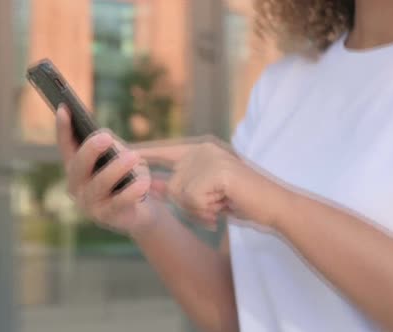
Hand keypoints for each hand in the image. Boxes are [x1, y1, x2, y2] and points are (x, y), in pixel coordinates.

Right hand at [56, 106, 160, 235]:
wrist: (140, 211)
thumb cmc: (126, 178)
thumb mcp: (118, 158)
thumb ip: (109, 148)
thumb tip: (105, 138)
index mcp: (76, 168)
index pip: (66, 146)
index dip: (63, 128)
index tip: (64, 108)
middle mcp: (77, 186)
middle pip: (79, 166)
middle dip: (91, 149)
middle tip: (106, 136)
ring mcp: (89, 204)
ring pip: (99, 184)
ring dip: (116, 169)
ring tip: (133, 157)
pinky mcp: (107, 218)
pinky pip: (119, 203)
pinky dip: (132, 192)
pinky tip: (143, 182)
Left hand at [136, 136, 280, 228]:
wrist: (275, 205)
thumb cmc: (243, 201)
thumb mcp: (207, 194)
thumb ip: (180, 188)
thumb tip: (150, 187)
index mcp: (200, 150)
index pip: (163, 151)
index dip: (141, 154)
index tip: (117, 149)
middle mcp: (202, 149)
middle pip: (171, 185)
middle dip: (189, 207)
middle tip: (215, 207)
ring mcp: (209, 158)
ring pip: (181, 194)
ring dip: (199, 210)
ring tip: (222, 205)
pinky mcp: (216, 171)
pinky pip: (193, 199)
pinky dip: (207, 210)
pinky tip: (225, 205)